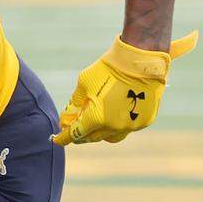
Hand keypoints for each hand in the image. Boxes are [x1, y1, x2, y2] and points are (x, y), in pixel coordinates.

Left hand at [53, 31, 197, 145]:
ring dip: (101, 132)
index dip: (65, 137)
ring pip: (111, 136)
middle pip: (93, 137)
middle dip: (82, 134)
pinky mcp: (145, 121)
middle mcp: (114, 126)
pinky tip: (115, 113)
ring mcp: (132, 125)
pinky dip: (118, 124)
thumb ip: (76, 103)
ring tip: (95, 123)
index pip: (76, 133)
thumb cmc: (107, 70)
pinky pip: (127, 128)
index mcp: (97, 118)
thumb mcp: (84, 84)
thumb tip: (68, 117)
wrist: (139, 61)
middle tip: (75, 128)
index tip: (57, 139)